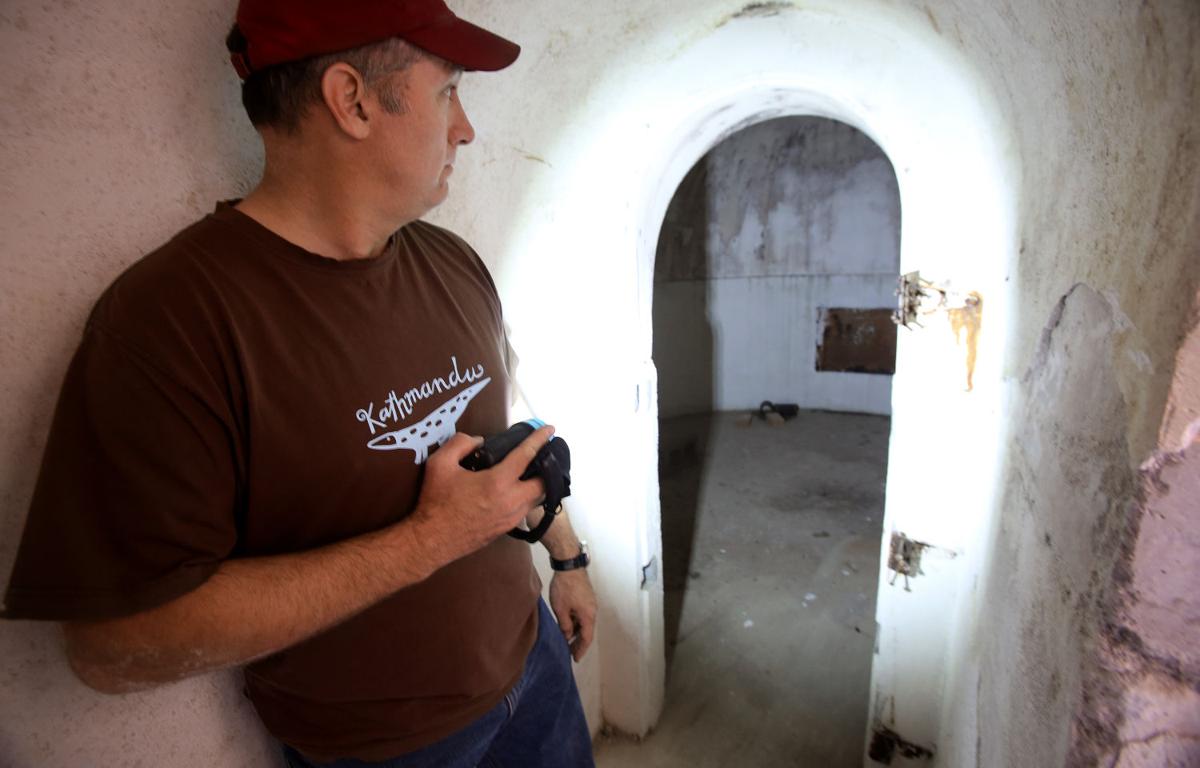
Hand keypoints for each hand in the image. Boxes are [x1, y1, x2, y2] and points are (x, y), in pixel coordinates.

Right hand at [407, 426, 553, 572]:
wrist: (431, 540)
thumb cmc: (436, 502)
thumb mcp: (440, 463)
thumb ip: (460, 443)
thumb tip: (478, 441)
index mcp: (497, 482)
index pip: (526, 455)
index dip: (539, 439)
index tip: (550, 430)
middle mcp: (511, 502)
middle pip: (543, 483)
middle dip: (546, 468)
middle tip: (540, 457)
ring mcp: (510, 518)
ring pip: (536, 500)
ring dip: (537, 485)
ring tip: (529, 473)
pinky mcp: (505, 530)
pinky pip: (524, 511)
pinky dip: (525, 499)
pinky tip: (513, 492)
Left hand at [548, 569, 596, 661]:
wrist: (570, 565)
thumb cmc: (565, 587)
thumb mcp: (561, 609)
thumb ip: (564, 625)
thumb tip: (567, 635)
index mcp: (588, 616)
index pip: (587, 638)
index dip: (581, 650)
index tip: (576, 659)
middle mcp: (593, 610)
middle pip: (587, 631)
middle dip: (578, 642)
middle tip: (570, 652)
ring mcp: (590, 603)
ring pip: (584, 622)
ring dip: (576, 631)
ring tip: (566, 639)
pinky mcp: (586, 596)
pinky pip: (583, 614)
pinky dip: (576, 622)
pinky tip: (567, 624)